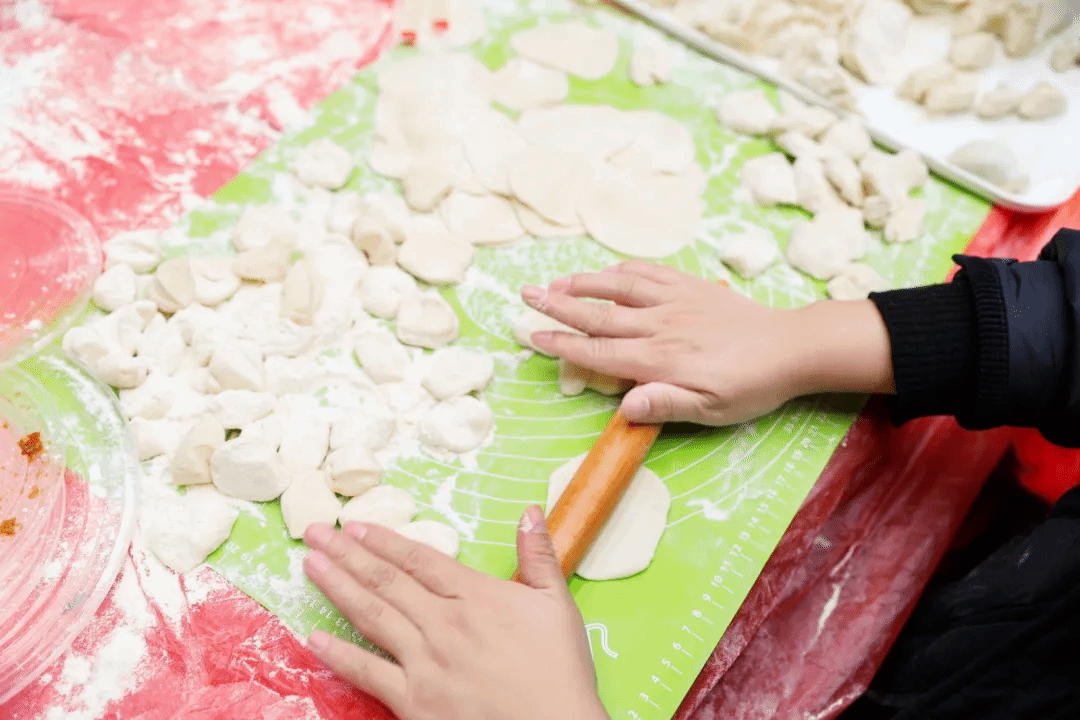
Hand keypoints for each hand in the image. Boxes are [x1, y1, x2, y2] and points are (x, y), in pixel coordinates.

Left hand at [302, 507, 607, 719]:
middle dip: (346, 554)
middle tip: (314, 534)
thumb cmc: (559, 669)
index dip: (383, 540)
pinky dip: (339, 654)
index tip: (354, 526)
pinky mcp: (413, 700)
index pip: (418, 559)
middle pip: (385, 580)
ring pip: (371, 615)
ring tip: (310, 565)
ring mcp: (424, 661)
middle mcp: (442, 623)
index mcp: (474, 596)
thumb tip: (530, 510)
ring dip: (337, 587)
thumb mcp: (557, 603)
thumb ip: (539, 554)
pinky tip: (315, 637)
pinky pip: (367, 672)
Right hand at [521, 261, 893, 425]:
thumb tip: (624, 405)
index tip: (534, 336)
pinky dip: (623, 270)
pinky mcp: (692, 287)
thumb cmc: (751, 386)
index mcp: (661, 359)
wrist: (792, 347)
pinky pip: (650, 273)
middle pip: (599, 315)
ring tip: (555, 281)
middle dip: (559, 306)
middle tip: (525, 295)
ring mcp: (676, 302)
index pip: (600, 352)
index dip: (563, 345)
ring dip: (584, 283)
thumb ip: (666, 404)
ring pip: (620, 288)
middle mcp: (661, 325)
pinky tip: (608, 270)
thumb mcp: (712, 409)